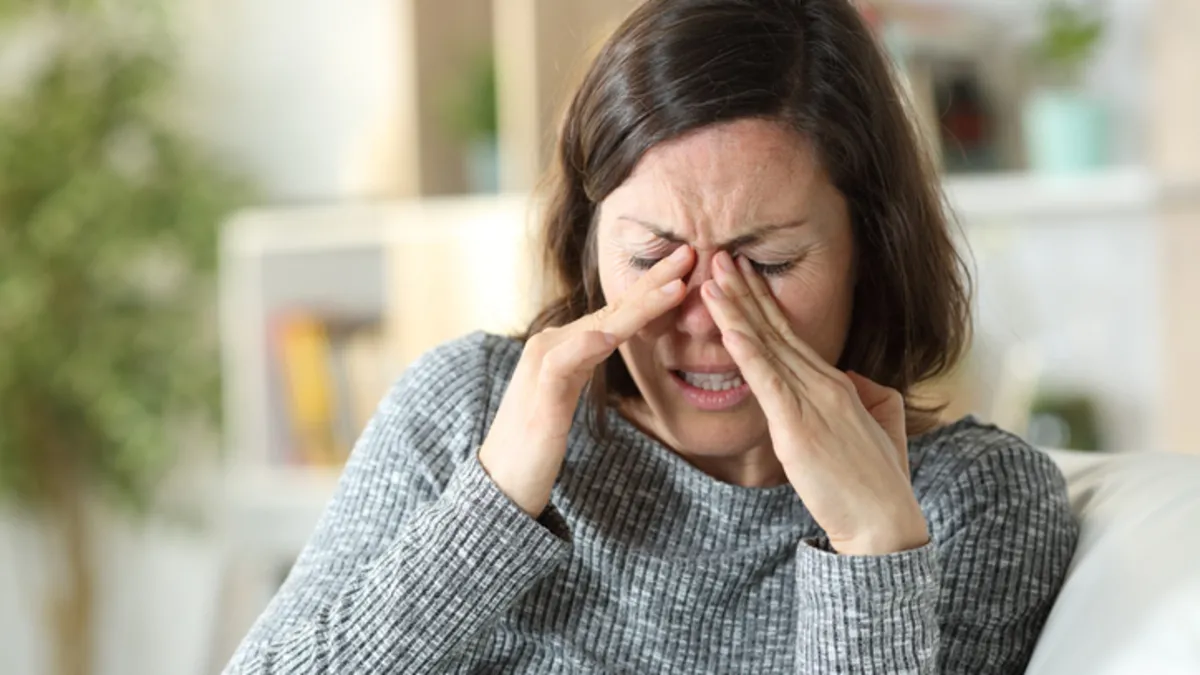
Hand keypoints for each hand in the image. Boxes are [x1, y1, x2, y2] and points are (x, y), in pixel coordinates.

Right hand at [478, 245, 693, 516]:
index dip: (654, 287)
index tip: (689, 265)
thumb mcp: (568, 395)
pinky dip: (585, 347)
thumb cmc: (536, 443)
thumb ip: (587, 363)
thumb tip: (611, 339)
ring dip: (639, 306)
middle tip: (692, 252)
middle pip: (614, 308)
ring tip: (675, 287)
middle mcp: (552, 344)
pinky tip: (608, 336)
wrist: (500, 482)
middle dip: (655, 280)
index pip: (618, 310)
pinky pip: (563, 365)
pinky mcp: (538, 397)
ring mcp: (542, 367)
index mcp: (566, 344)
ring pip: (598, 327)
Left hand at [701, 251, 928, 555]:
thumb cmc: (879, 481)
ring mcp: (812, 401)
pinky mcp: (797, 426)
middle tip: (718, 254)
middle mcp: (824, 382)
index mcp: (837, 383)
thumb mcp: (880, 424)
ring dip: (736, 310)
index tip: (741, 273)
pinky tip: (728, 329)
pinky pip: (767, 381)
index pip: (791, 333)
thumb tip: (848, 376)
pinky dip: (747, 352)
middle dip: (744, 290)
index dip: (764, 301)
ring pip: (766, 346)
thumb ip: (863, 392)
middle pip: (775, 328)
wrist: (885, 522)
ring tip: (710, 277)